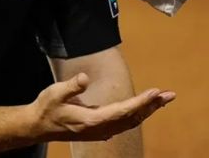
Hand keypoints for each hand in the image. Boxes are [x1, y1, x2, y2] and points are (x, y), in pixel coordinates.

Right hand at [27, 73, 174, 141]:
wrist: (38, 126)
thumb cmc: (47, 108)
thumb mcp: (54, 93)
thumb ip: (71, 86)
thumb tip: (84, 78)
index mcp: (91, 120)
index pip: (123, 110)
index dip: (141, 102)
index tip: (155, 92)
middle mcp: (100, 129)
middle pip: (133, 118)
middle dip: (152, 106)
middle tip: (170, 95)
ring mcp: (101, 131)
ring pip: (131, 121)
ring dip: (148, 110)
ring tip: (164, 98)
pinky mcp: (100, 129)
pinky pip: (125, 122)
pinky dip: (139, 113)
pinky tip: (146, 108)